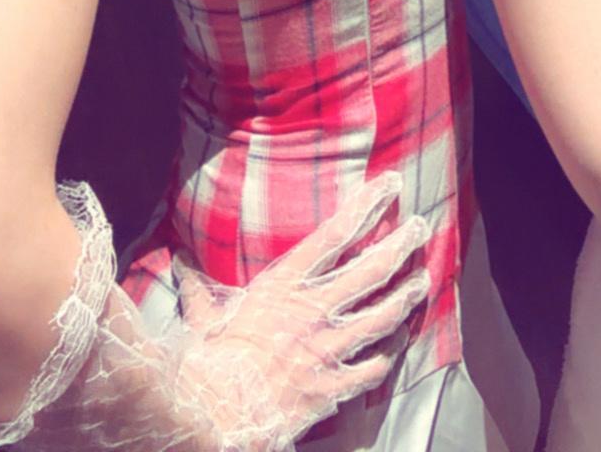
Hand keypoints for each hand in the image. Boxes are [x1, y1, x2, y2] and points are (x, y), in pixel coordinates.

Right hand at [174, 171, 429, 443]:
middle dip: (403, 244)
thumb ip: (198, 289)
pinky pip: (374, 366)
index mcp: (284, 285)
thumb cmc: (207, 365)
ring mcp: (328, 349)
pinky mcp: (333, 387)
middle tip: (422, 228)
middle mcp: (314, 311)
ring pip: (383, 314)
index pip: (337, 233)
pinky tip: (400, 341)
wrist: (215, 416)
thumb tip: (178, 263)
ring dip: (407, 295)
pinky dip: (391, 352)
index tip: (392, 185)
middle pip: (373, 268)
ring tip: (422, 280)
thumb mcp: (202, 317)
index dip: (368, 205)